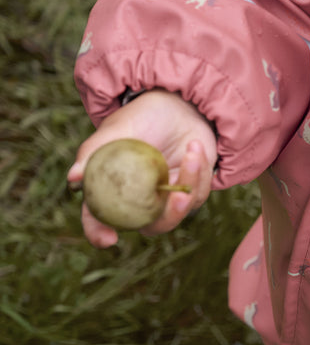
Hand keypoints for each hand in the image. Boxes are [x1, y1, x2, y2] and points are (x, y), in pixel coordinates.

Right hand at [68, 90, 217, 246]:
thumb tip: (74, 179)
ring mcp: (166, 199)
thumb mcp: (117, 130)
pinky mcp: (191, 192)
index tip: (108, 240)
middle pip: (151, 227)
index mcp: (113, 189)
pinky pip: (198, 194)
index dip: (99, 233)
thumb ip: (94, 153)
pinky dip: (200, 171)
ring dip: (189, 182)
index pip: (99, 219)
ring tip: (192, 150)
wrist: (176, 105)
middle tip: (178, 196)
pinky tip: (195, 147)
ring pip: (180, 211)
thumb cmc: (141, 117)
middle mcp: (139, 200)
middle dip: (169, 215)